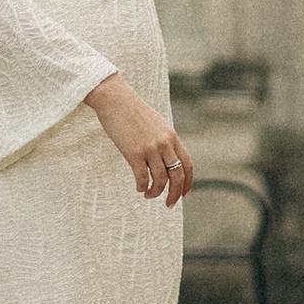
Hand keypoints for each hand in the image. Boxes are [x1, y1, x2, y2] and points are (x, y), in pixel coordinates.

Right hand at [84, 73, 192, 206]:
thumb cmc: (132, 111)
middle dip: (175, 194)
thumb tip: (166, 159)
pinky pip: (142, 178)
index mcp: (172, 136)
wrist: (114, 99)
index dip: (188, 182)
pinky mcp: (134, 152)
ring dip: (156, 192)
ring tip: (149, 195)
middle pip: (177, 176)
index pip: (187, 164)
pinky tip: (139, 188)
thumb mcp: (155, 124)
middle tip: (169, 204)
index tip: (185, 194)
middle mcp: (164, 143)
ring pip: (160, 180)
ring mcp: (150, 148)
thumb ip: (163, 140)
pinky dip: (142, 187)